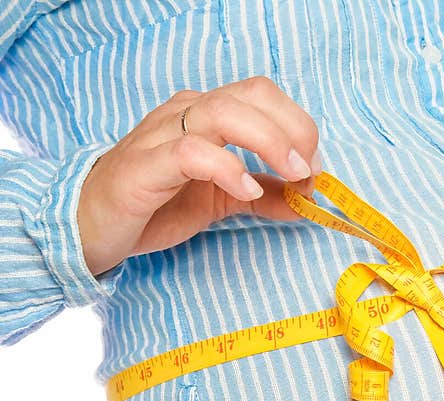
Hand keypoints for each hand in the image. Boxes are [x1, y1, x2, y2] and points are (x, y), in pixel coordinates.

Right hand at [77, 76, 320, 274]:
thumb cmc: (154, 204)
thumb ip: (263, 195)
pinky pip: (191, 152)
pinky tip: (245, 191)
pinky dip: (227, 168)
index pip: (262, 95)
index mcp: (206, 115)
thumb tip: (307, 199)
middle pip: (251, 94)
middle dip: (294, 128)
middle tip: (310, 170)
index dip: (299, 125)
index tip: (316, 168)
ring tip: (292, 175)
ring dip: (270, 141)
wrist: (89, 226)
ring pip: (224, 112)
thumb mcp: (222, 200)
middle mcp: (186, 114)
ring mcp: (162, 135)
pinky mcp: (145, 166)